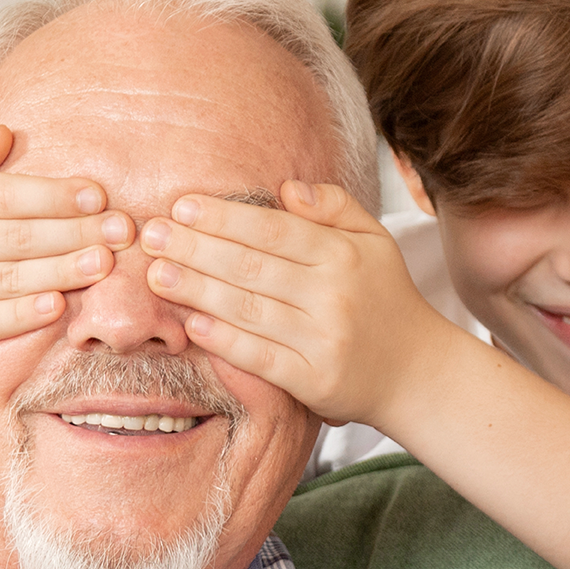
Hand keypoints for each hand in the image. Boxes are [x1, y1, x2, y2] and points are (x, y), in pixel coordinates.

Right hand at [0, 124, 134, 358]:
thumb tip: (3, 133)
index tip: (98, 195)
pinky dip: (20, 315)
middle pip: (15, 238)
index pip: (3, 195)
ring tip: (105, 263)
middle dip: (74, 233)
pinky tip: (57, 306)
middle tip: (122, 231)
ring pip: (7, 279)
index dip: (53, 195)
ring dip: (60, 272)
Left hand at [140, 180, 463, 429]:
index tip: (183, 207)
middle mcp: (334, 295)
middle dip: (196, 249)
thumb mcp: (373, 241)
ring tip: (157, 275)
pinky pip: (259, 357)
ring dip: (196, 290)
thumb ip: (334, 207)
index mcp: (344, 255)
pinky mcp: (314, 381)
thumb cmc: (385, 299)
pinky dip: (222, 339)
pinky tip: (191, 322)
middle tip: (152, 236)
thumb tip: (286, 187)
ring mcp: (324, 340)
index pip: (274, 229)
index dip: (225, 217)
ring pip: (248, 310)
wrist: (417, 372)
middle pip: (252, 266)